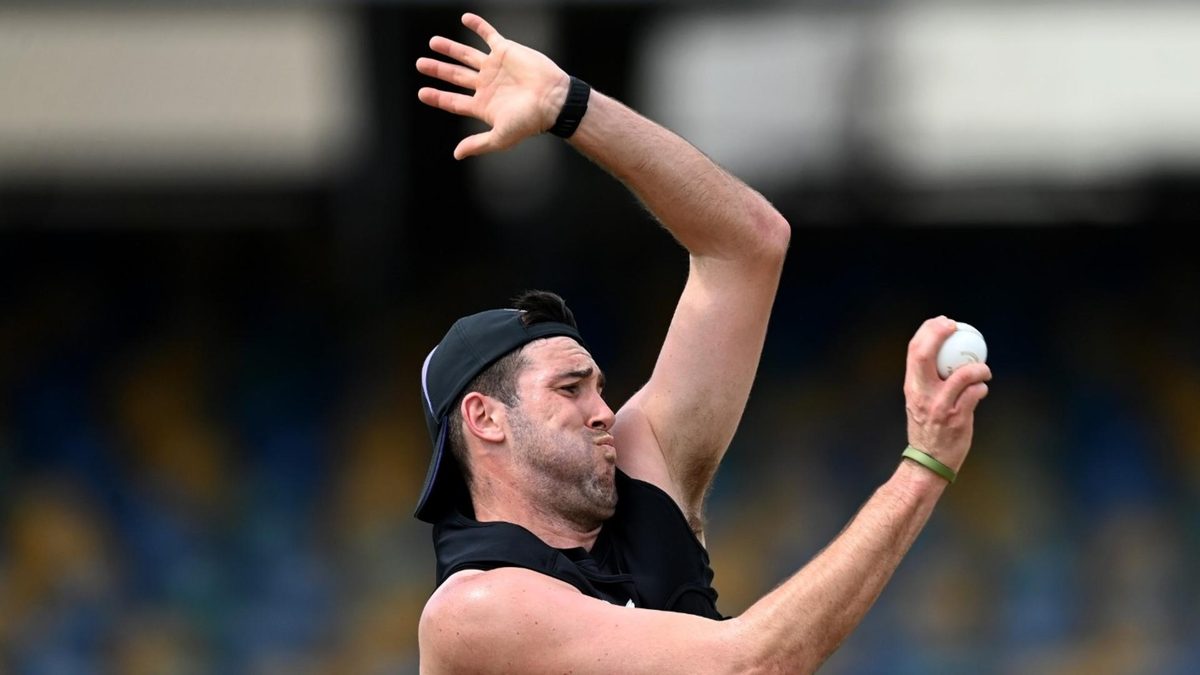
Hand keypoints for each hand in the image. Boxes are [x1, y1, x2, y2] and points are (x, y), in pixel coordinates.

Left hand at [416, 13, 570, 159]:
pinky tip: (465, 19)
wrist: (553, 100)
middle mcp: (487, 85)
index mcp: (483, 105)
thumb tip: (457, 155)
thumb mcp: (500, 137)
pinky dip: (478, 26)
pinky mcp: (506, 51)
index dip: (437, 97)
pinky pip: (489, 35)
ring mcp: (495, 67)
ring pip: (466, 55)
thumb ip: (477, 144)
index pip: (454, 101)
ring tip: (433, 43)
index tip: (422, 93)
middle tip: (420, 64)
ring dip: (450, 48)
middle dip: (438, 70)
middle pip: (456, 76)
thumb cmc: (529, 121)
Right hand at [903, 316, 991, 472]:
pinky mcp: (956, 418)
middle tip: (957, 327)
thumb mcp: (919, 401)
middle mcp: (922, 394)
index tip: (942, 322)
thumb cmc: (928, 429)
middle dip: (941, 334)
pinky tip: (982, 388)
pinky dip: (981, 387)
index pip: (914, 351)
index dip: (928, 331)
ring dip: (977, 368)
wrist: (928, 461)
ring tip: (983, 369)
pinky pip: (974, 394)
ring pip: (961, 375)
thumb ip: (928, 381)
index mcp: (912, 387)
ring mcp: (939, 406)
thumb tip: (947, 356)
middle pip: (926, 355)